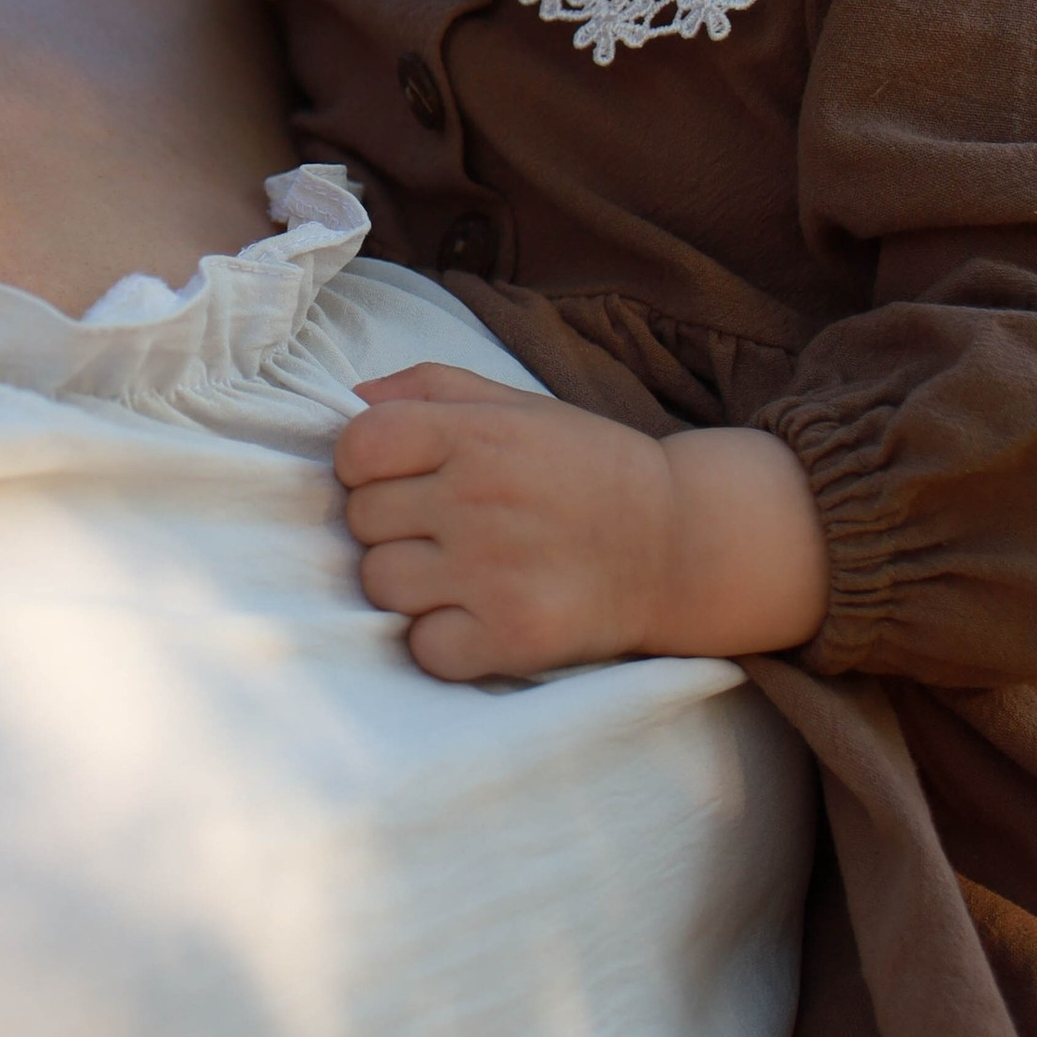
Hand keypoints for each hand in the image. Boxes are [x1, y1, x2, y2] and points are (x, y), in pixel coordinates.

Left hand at [332, 366, 828, 681]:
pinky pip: (423, 648)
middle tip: (446, 529)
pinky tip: (480, 617)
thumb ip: (431, 388)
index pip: (356, 447)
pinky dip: (443, 642)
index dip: (364, 466)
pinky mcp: (514, 637)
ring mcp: (495, 572)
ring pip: (380, 585)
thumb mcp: (517, 406)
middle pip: (361, 521)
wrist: (682, 543)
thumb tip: (353, 396)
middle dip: (393, 525)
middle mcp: (480, 499)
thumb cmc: (585, 470)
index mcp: (477, 434)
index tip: (400, 479)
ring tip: (463, 573)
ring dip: (411, 585)